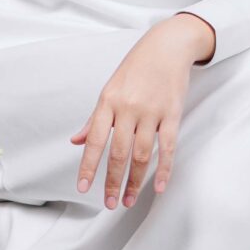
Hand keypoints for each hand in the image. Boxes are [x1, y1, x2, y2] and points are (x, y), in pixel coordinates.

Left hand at [70, 12, 215, 209]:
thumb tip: (76, 141)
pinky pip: (168, 147)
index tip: (83, 188)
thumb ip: (94, 119)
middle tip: (110, 203)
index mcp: (108, 101)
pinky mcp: (173, 114)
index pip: (95, 141)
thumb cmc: (136, 67)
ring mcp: (152, 111)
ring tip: (129, 200)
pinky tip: (158, 187)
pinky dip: (164, 169)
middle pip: (119, 153)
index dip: (88, 167)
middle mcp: (128, 107)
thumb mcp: (109, 88)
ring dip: (135, 181)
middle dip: (113, 182)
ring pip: (142, 154)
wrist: (167, 46)